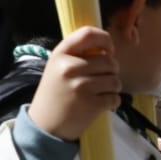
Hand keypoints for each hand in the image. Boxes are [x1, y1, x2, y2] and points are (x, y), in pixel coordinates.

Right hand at [28, 26, 119, 141]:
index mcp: (61, 54)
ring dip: (113, 87)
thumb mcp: (58, 67)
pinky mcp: (91, 104)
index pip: (88, 34)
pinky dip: (112, 102)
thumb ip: (78, 55)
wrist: (45, 125)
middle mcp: (70, 67)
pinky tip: (100, 104)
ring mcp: (81, 86)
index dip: (105, 40)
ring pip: (115, 80)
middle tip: (101, 80)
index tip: (109, 51)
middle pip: (109, 61)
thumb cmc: (56, 94)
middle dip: (111, 71)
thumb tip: (108, 49)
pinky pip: (115, 98)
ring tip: (99, 92)